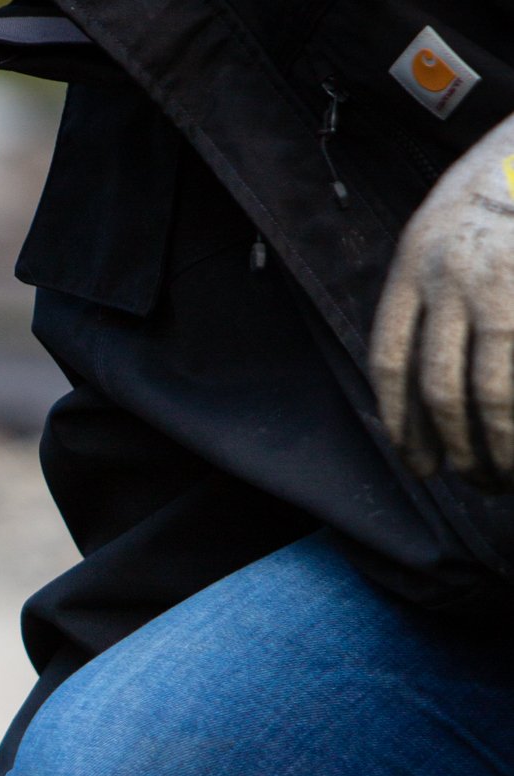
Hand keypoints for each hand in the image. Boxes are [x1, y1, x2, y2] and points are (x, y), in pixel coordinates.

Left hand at [372, 111, 513, 482]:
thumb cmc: (506, 179)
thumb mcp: (448, 222)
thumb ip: (429, 288)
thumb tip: (419, 380)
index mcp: (416, 259)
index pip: (391, 361)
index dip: (402, 424)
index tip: (419, 462)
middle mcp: (453, 274)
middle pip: (437, 390)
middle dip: (451, 448)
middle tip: (470, 479)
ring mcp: (501, 284)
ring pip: (486, 393)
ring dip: (494, 447)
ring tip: (503, 475)